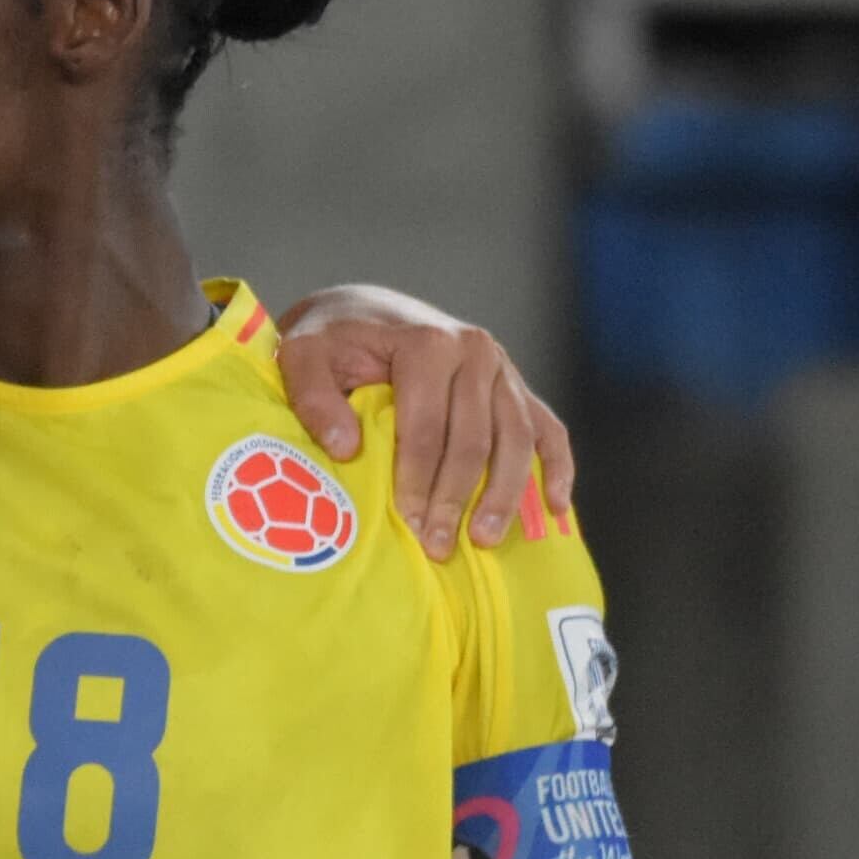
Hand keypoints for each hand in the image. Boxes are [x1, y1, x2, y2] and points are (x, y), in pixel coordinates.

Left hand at [274, 284, 575, 559]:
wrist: (365, 311)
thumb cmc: (332, 339)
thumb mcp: (302, 354)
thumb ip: (313, 396)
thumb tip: (345, 448)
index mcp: (428, 342)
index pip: (427, 427)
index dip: (418, 480)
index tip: (409, 525)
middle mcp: (474, 350)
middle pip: (474, 439)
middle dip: (456, 498)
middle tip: (438, 547)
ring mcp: (502, 367)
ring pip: (516, 439)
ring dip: (505, 494)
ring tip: (486, 539)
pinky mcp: (514, 384)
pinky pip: (547, 427)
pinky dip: (556, 466)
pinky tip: (555, 506)